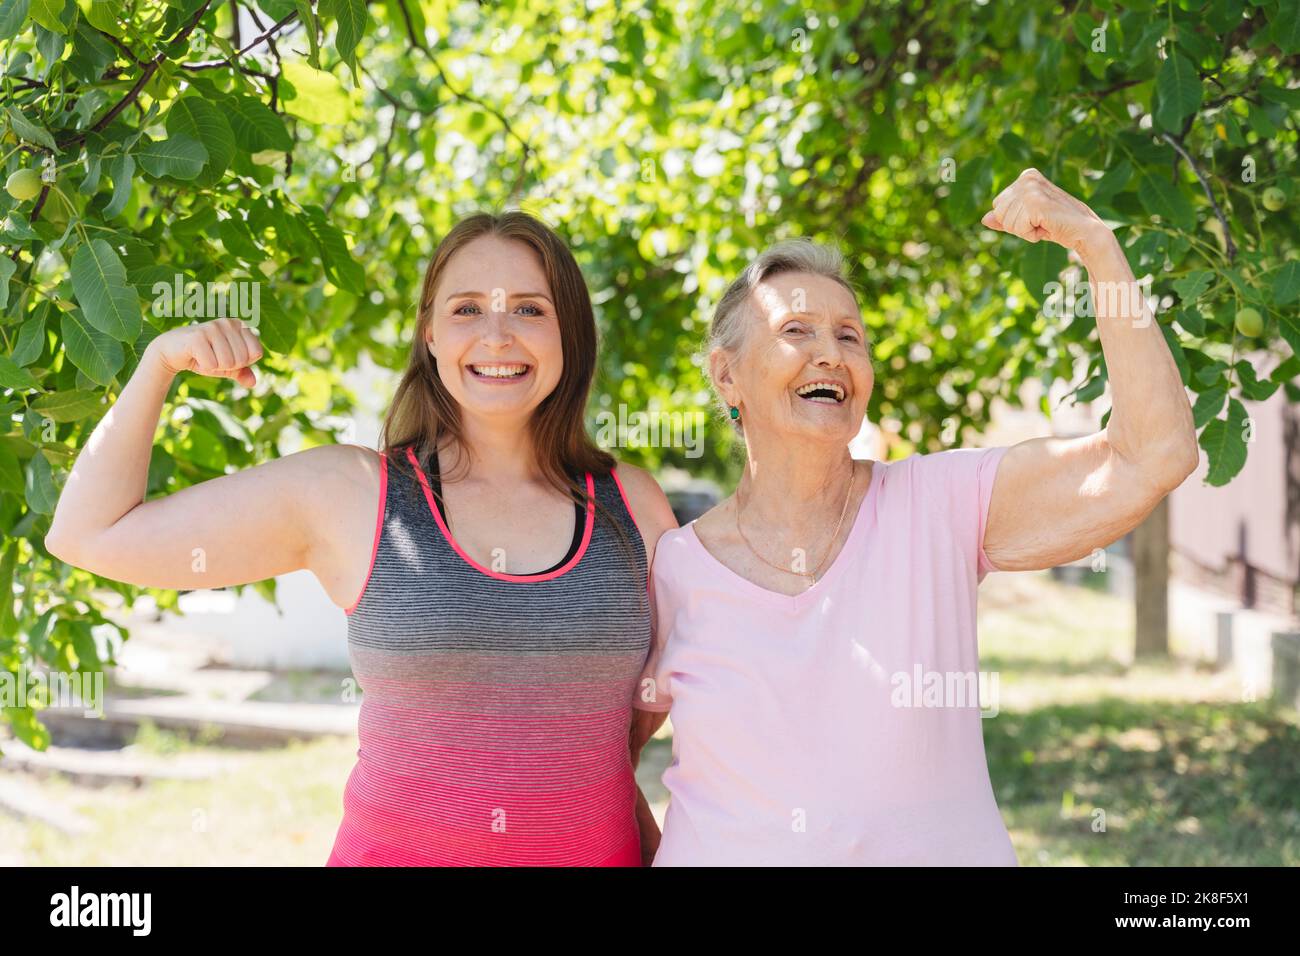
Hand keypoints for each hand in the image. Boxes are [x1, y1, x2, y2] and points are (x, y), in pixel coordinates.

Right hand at [148, 317, 263, 387]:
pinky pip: (212, 365)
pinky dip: (204, 367)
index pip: (257, 352)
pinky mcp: (198, 336)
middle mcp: (228, 323)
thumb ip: (242, 372)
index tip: (228, 355)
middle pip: (243, 359)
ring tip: (204, 356)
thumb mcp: (226, 366)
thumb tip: (253, 383)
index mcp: (239, 325)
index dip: (243, 362)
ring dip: (215, 367)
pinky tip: (195, 357)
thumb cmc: (204, 357)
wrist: (171, 352)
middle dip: (228, 366)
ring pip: (228, 363)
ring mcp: (213, 327)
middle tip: (213, 357)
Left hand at [981, 168, 1112, 257]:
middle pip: (999, 213)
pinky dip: (1030, 234)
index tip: (1036, 217)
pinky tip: (1047, 227)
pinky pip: (1017, 228)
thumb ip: (1005, 219)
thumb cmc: (1056, 224)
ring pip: (1007, 222)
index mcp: (1026, 177)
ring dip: (1025, 230)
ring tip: (1045, 223)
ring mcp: (1031, 188)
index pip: (998, 206)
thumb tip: (984, 219)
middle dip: (1017, 225)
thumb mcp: (1026, 220)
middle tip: (1041, 222)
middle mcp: (1027, 178)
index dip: (1014, 219)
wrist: (1083, 232)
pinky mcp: (1035, 202)